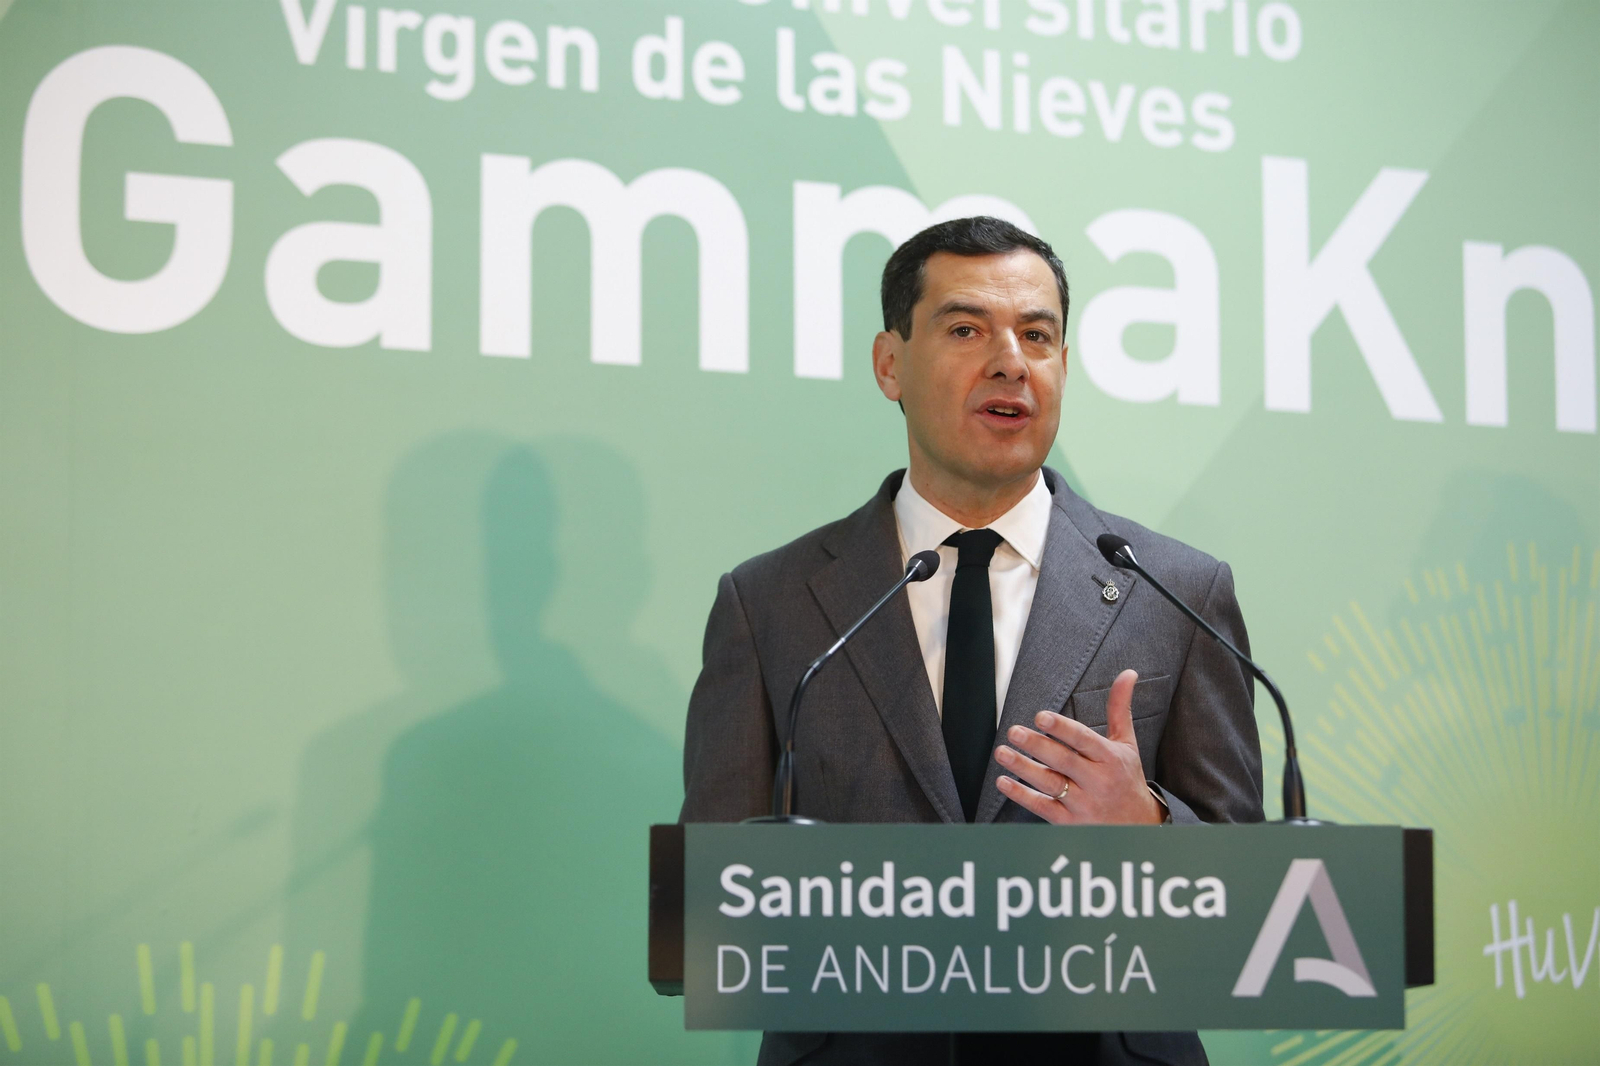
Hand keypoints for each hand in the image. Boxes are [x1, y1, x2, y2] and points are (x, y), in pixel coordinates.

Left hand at [994, 669, 1162, 823]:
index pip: (1084, 741)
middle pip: (1064, 762)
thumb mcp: (1127, 744)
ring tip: (1002, 752)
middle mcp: (1098, 782)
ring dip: (1023, 768)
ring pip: (1050, 784)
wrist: (1138, 826)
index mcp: (1111, 759)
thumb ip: (1119, 709)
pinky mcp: (1070, 823)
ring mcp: (1084, 804)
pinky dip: (1022, 795)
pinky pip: (1043, 807)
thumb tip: (1128, 673)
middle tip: (1013, 731)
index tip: (1040, 717)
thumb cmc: (1126, 778)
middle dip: (1037, 746)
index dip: (1062, 729)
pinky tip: (1003, 781)